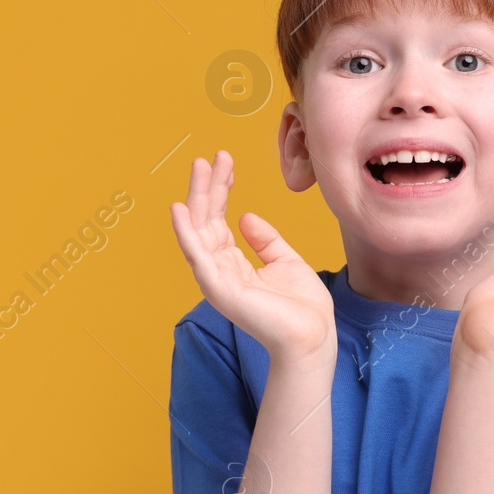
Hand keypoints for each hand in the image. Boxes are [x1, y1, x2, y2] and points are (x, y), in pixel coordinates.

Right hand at [169, 150, 336, 361]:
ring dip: (196, 198)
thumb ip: (265, 239)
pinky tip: (180, 209)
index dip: (220, 190)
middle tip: (209, 157)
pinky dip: (186, 233)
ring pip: (199, 231)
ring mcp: (217, 280)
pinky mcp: (220, 290)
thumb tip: (245, 215)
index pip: (218, 220)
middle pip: (206, 220)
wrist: (314, 336)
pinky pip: (197, 257)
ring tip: (199, 167)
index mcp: (234, 263)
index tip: (225, 162)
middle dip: (207, 187)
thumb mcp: (286, 260)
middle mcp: (220, 269)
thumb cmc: (302, 306)